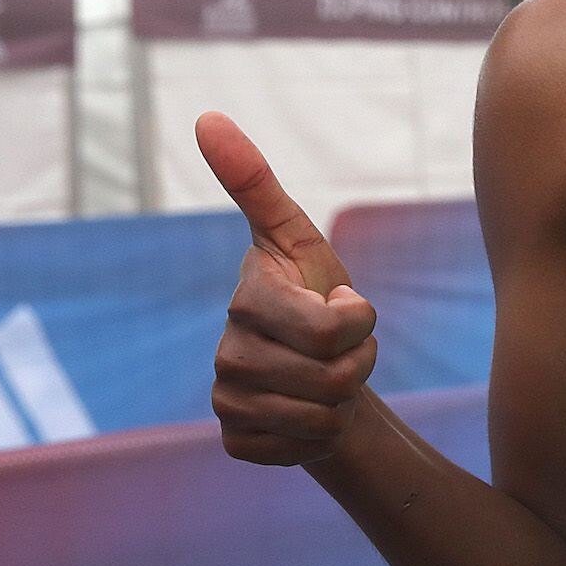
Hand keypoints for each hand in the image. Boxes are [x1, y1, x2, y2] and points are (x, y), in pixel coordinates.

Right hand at [197, 111, 378, 466]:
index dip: (360, 322)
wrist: (325, 376)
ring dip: (343, 400)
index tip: (346, 305)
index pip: (331, 326)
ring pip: (320, 416)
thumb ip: (256, 183)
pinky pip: (299, 449)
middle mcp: (226, 352)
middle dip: (358, 363)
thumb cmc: (319, 300)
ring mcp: (227, 400)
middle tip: (343, 351)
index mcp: (247, 299)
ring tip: (328, 380)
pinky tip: (305, 417)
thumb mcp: (302, 241)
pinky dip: (318, 437)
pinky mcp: (237, 442)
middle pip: (332, 376)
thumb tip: (205, 116)